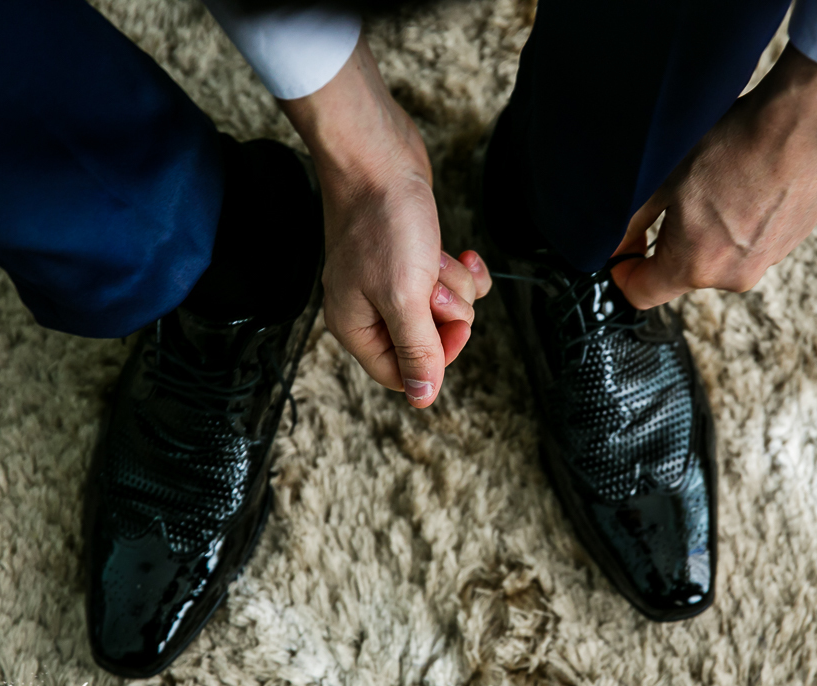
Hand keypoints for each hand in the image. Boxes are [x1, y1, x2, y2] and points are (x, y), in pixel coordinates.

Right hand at [279, 37, 490, 407]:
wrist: (380, 156)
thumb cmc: (383, 222)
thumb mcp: (404, 297)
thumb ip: (416, 350)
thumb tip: (422, 398)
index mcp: (355, 326)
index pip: (401, 374)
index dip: (434, 359)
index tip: (449, 326)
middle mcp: (370, 309)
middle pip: (427, 342)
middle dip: (446, 315)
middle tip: (434, 286)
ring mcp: (391, 282)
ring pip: (443, 311)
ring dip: (454, 288)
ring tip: (438, 259)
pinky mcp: (412, 258)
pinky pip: (449, 285)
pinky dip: (460, 272)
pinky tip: (458, 253)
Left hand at [611, 45, 816, 308]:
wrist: (804, 123)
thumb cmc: (731, 146)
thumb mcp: (662, 178)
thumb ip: (631, 222)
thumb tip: (615, 244)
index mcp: (694, 267)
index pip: (642, 294)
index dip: (623, 273)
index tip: (623, 250)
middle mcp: (732, 277)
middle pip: (682, 274)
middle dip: (669, 244)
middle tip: (672, 198)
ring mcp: (767, 262)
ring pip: (719, 256)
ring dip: (708, 231)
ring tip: (716, 184)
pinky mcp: (792, 242)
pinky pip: (751, 242)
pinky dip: (741, 221)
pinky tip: (745, 183)